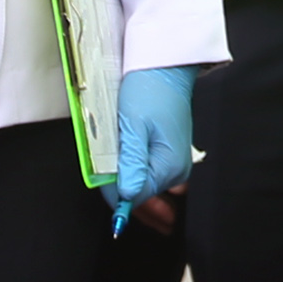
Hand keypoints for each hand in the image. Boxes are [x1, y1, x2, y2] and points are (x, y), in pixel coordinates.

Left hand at [107, 65, 194, 227]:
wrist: (163, 66)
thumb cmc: (150, 89)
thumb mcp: (133, 127)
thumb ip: (130, 164)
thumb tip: (127, 196)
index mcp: (169, 166)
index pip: (137, 197)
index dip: (115, 198)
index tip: (105, 200)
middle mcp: (177, 168)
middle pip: (145, 196)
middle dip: (127, 202)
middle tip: (114, 215)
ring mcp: (175, 160)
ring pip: (146, 185)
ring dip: (131, 188)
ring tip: (119, 194)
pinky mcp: (170, 150)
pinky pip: (151, 171)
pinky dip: (138, 175)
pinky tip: (130, 176)